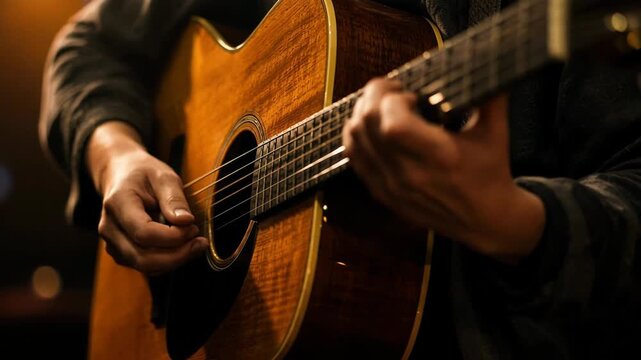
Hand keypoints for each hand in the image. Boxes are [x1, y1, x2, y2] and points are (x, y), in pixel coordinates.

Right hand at [87, 122, 207, 273]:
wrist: (121, 175)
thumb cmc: (143, 173)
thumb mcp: (163, 175)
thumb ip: (174, 198)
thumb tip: (185, 222)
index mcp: (118, 203)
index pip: (143, 233)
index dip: (173, 237)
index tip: (193, 227)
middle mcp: (109, 227)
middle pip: (142, 258)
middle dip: (177, 255)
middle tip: (200, 242)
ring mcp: (112, 243)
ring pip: (144, 266)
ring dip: (174, 260)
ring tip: (194, 243)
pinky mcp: (121, 252)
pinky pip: (145, 266)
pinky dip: (167, 261)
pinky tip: (182, 247)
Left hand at [342, 78, 544, 262]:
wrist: (485, 220)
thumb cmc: (491, 171)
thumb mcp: (496, 131)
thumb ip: (489, 94)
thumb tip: (485, 58)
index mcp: (440, 158)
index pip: (392, 124)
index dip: (392, 98)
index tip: (411, 93)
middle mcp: (410, 175)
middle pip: (366, 125)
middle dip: (374, 96)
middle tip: (393, 90)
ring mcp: (392, 187)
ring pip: (354, 139)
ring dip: (362, 113)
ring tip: (383, 106)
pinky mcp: (382, 194)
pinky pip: (354, 158)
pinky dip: (357, 135)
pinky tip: (374, 127)